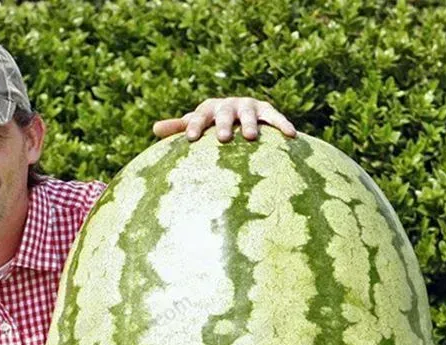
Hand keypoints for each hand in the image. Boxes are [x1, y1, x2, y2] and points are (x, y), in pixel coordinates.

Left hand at [153, 97, 295, 142]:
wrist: (237, 112)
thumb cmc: (210, 124)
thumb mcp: (195, 124)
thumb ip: (178, 128)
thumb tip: (154, 129)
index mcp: (208, 109)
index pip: (198, 117)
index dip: (194, 126)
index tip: (191, 139)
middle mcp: (229, 105)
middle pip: (225, 114)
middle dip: (224, 124)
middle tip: (223, 138)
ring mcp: (249, 106)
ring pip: (250, 115)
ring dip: (251, 124)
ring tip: (252, 138)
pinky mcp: (266, 110)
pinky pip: (275, 118)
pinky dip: (283, 125)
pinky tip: (291, 135)